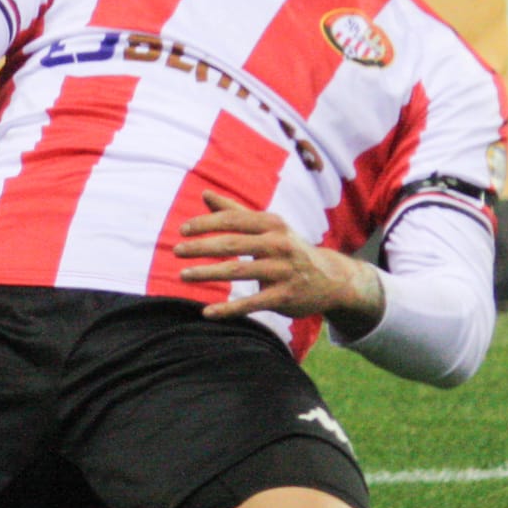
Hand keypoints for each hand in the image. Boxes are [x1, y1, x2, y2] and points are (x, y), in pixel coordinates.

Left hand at [175, 190, 383, 324]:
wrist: (330, 279)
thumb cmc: (289, 248)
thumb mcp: (268, 227)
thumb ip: (235, 212)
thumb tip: (204, 194)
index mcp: (272, 224)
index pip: (233, 220)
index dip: (206, 224)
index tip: (182, 231)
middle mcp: (279, 244)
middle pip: (233, 244)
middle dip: (202, 247)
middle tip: (177, 252)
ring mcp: (283, 271)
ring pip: (239, 272)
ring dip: (208, 274)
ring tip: (183, 276)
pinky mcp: (285, 297)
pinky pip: (252, 303)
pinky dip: (228, 309)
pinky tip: (207, 313)